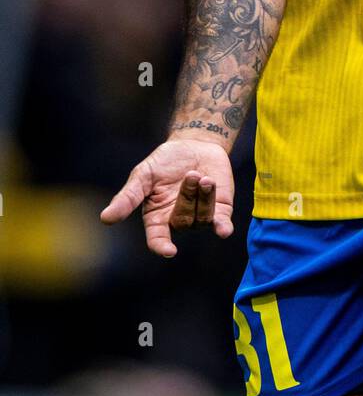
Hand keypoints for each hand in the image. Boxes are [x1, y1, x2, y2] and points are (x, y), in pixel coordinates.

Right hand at [100, 138, 234, 257]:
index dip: (162, 246)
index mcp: (157, 217)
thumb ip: (128, 197)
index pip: (158, 239)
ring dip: (204, 197)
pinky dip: (223, 227)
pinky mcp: (221, 209)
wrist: (194, 144)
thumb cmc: (164, 162)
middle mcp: (178, 220)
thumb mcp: (142, 176)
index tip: (168, 250)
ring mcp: (200, 216)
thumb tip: (105, 218)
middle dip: (187, 197)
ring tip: (203, 176)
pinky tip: (223, 230)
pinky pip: (222, 223)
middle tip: (190, 174)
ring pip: (203, 219)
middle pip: (183, 221)